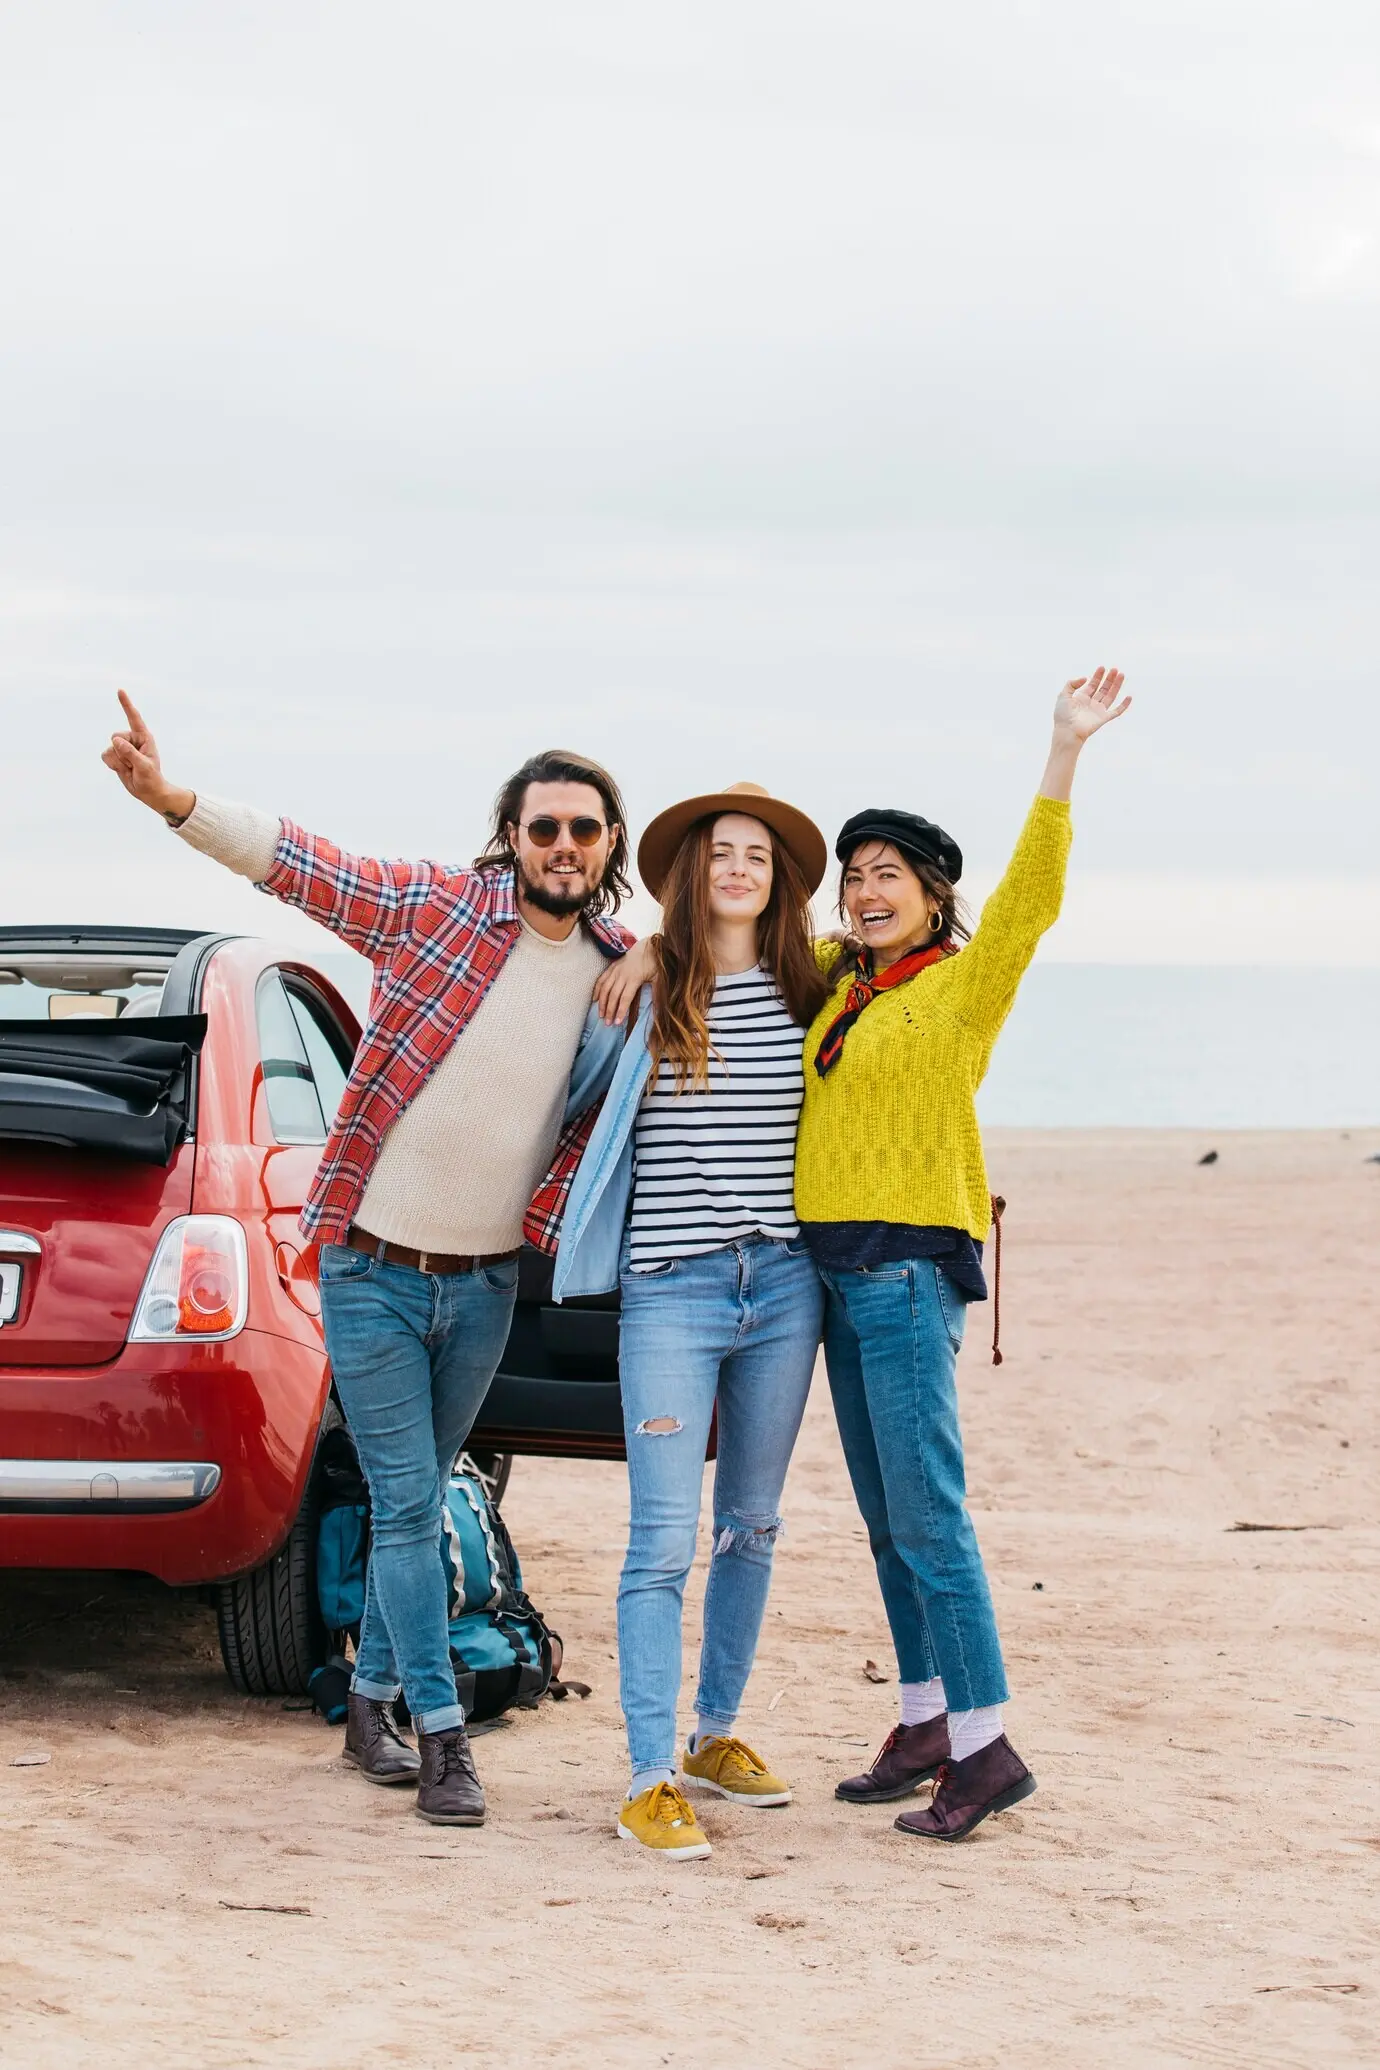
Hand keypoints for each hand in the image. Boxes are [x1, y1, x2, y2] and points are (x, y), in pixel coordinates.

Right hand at [101, 691, 194, 819]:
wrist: (148, 792)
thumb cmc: (151, 778)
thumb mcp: (143, 766)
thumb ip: (130, 753)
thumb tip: (115, 740)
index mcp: (144, 737)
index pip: (134, 718)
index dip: (126, 704)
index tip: (120, 690)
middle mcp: (132, 739)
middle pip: (116, 736)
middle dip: (122, 753)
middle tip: (134, 764)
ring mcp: (122, 747)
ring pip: (109, 748)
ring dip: (118, 761)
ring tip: (130, 768)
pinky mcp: (115, 755)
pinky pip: (105, 756)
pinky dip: (112, 765)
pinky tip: (123, 769)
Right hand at [595, 935, 656, 1024]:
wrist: (649, 945)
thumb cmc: (655, 963)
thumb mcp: (659, 978)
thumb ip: (657, 994)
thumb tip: (660, 1012)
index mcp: (634, 978)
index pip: (625, 998)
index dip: (621, 1011)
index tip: (618, 1022)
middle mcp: (622, 974)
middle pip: (613, 995)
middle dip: (609, 1010)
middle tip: (608, 1024)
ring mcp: (616, 970)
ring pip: (605, 988)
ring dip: (601, 1003)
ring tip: (601, 1015)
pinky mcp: (612, 966)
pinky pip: (601, 979)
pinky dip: (596, 989)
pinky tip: (594, 999)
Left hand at [1052, 666, 1130, 745]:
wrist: (1067, 731)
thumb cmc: (1062, 715)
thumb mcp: (1063, 695)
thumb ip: (1072, 683)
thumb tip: (1086, 678)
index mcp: (1081, 698)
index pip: (1093, 684)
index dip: (1097, 676)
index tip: (1102, 667)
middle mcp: (1091, 704)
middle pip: (1103, 689)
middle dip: (1109, 679)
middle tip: (1114, 669)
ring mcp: (1098, 711)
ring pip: (1110, 696)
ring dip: (1116, 686)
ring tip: (1121, 675)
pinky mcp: (1104, 718)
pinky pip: (1117, 711)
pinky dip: (1124, 705)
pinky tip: (1129, 696)